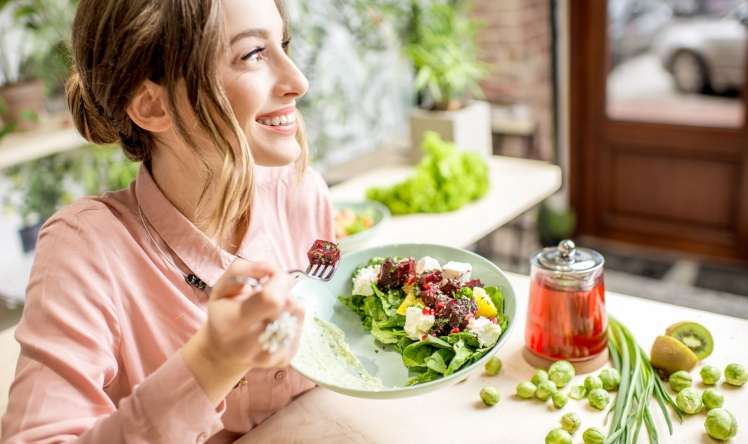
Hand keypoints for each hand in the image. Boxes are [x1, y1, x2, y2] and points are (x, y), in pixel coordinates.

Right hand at [181, 259, 304, 405]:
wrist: (224, 352)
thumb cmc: (223, 313)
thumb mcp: (221, 286)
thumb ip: (242, 269)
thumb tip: (272, 269)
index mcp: (232, 324)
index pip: (271, 299)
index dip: (278, 280)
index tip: (270, 276)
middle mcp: (251, 345)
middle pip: (288, 304)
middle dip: (283, 289)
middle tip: (269, 292)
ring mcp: (271, 356)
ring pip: (298, 312)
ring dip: (288, 302)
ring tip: (270, 308)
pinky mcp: (285, 359)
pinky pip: (301, 325)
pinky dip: (292, 317)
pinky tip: (276, 320)